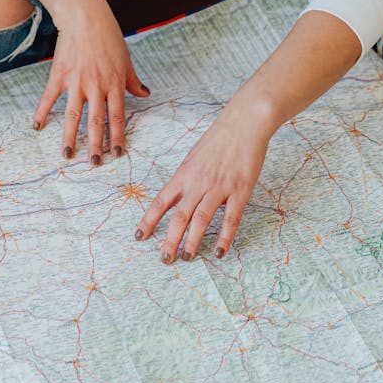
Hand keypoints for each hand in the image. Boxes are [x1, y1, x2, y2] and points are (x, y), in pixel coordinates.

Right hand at [33, 0, 149, 163]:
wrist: (85, 17)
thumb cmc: (109, 37)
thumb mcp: (126, 59)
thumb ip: (133, 80)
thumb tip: (145, 93)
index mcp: (114, 84)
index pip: (117, 116)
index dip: (118, 137)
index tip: (117, 154)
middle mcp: (96, 86)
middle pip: (96, 121)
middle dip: (96, 145)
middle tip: (95, 163)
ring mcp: (76, 82)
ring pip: (73, 115)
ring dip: (70, 137)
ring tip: (67, 156)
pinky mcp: (59, 75)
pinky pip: (49, 98)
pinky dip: (42, 112)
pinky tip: (37, 127)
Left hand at [135, 105, 270, 261]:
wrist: (244, 122)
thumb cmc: (219, 138)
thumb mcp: (195, 157)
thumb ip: (187, 178)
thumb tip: (177, 197)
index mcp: (184, 173)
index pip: (162, 201)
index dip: (149, 220)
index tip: (139, 237)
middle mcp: (198, 182)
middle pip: (179, 216)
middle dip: (169, 240)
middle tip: (164, 260)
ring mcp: (219, 187)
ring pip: (201, 219)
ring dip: (192, 241)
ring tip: (186, 258)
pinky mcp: (240, 190)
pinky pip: (231, 218)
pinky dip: (225, 237)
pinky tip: (220, 251)